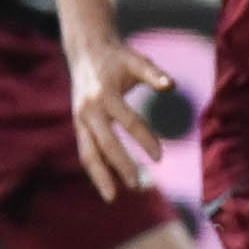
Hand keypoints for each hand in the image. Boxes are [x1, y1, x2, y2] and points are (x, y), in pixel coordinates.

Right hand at [63, 27, 176, 196]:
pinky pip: (85, 151)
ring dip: (100, 176)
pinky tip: (108, 187)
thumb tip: (170, 85)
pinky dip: (95, 169)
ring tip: (113, 197)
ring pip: (88, 152)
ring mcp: (80, 119)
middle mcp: (89, 109)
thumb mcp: (136, 61)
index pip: (128, 121)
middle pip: (105, 142)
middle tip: (138, 185)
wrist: (86, 51)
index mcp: (105, 93)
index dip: (145, 139)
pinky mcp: (78, 125)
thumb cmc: (117, 57)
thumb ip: (153, 73)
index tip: (160, 157)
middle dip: (121, 164)